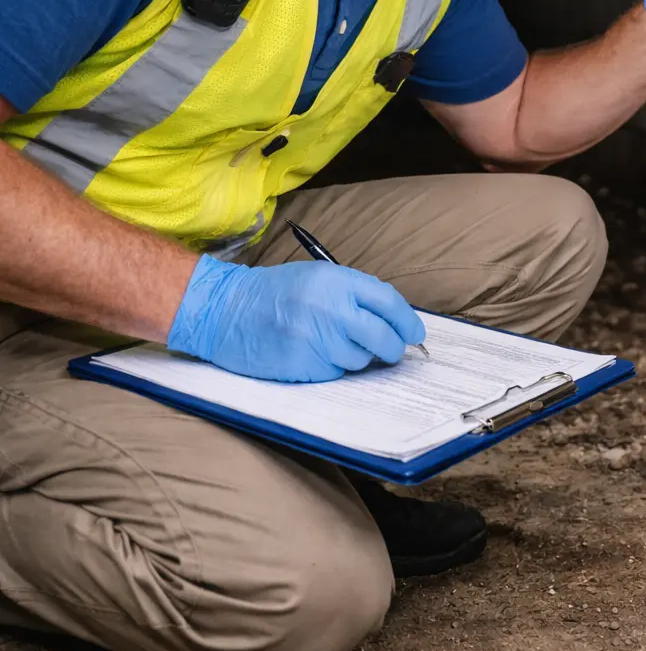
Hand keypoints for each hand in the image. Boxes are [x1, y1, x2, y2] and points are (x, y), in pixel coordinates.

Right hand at [167, 255, 426, 382]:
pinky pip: (334, 373)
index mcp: (337, 281)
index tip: (415, 334)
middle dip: (392, 347)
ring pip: (360, 359)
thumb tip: (394, 321)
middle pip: (383, 337)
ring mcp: (316, 339)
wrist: (223, 310)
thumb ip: (354, 295)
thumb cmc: (274, 293)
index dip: (408, 321)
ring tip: (331, 343)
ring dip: (356, 357)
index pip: (389, 303)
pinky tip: (311, 353)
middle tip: (391, 351)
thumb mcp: (317, 278)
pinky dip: (331, 367)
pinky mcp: (303, 364)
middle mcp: (331, 309)